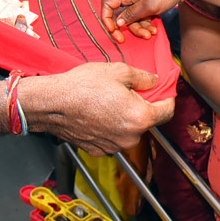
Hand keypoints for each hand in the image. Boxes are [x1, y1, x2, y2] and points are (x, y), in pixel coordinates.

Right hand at [30, 64, 173, 153]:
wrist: (52, 103)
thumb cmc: (82, 87)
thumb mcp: (119, 71)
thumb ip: (143, 77)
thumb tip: (154, 81)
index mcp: (140, 118)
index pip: (167, 111)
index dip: (167, 98)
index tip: (162, 91)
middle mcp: (130, 137)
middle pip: (147, 120)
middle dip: (142, 105)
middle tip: (128, 90)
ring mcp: (113, 146)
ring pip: (129, 129)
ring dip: (125, 117)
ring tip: (109, 100)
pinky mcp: (99, 150)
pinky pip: (113, 137)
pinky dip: (110, 126)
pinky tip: (98, 112)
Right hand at [101, 0, 194, 41]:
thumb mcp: (148, 6)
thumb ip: (131, 15)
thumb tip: (117, 23)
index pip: (107, 5)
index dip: (106, 18)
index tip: (113, 30)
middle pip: (120, 15)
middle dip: (125, 28)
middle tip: (125, 41)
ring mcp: (139, 0)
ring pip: (132, 18)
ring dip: (139, 28)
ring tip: (150, 34)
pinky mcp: (147, 4)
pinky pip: (141, 17)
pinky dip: (146, 24)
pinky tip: (155, 29)